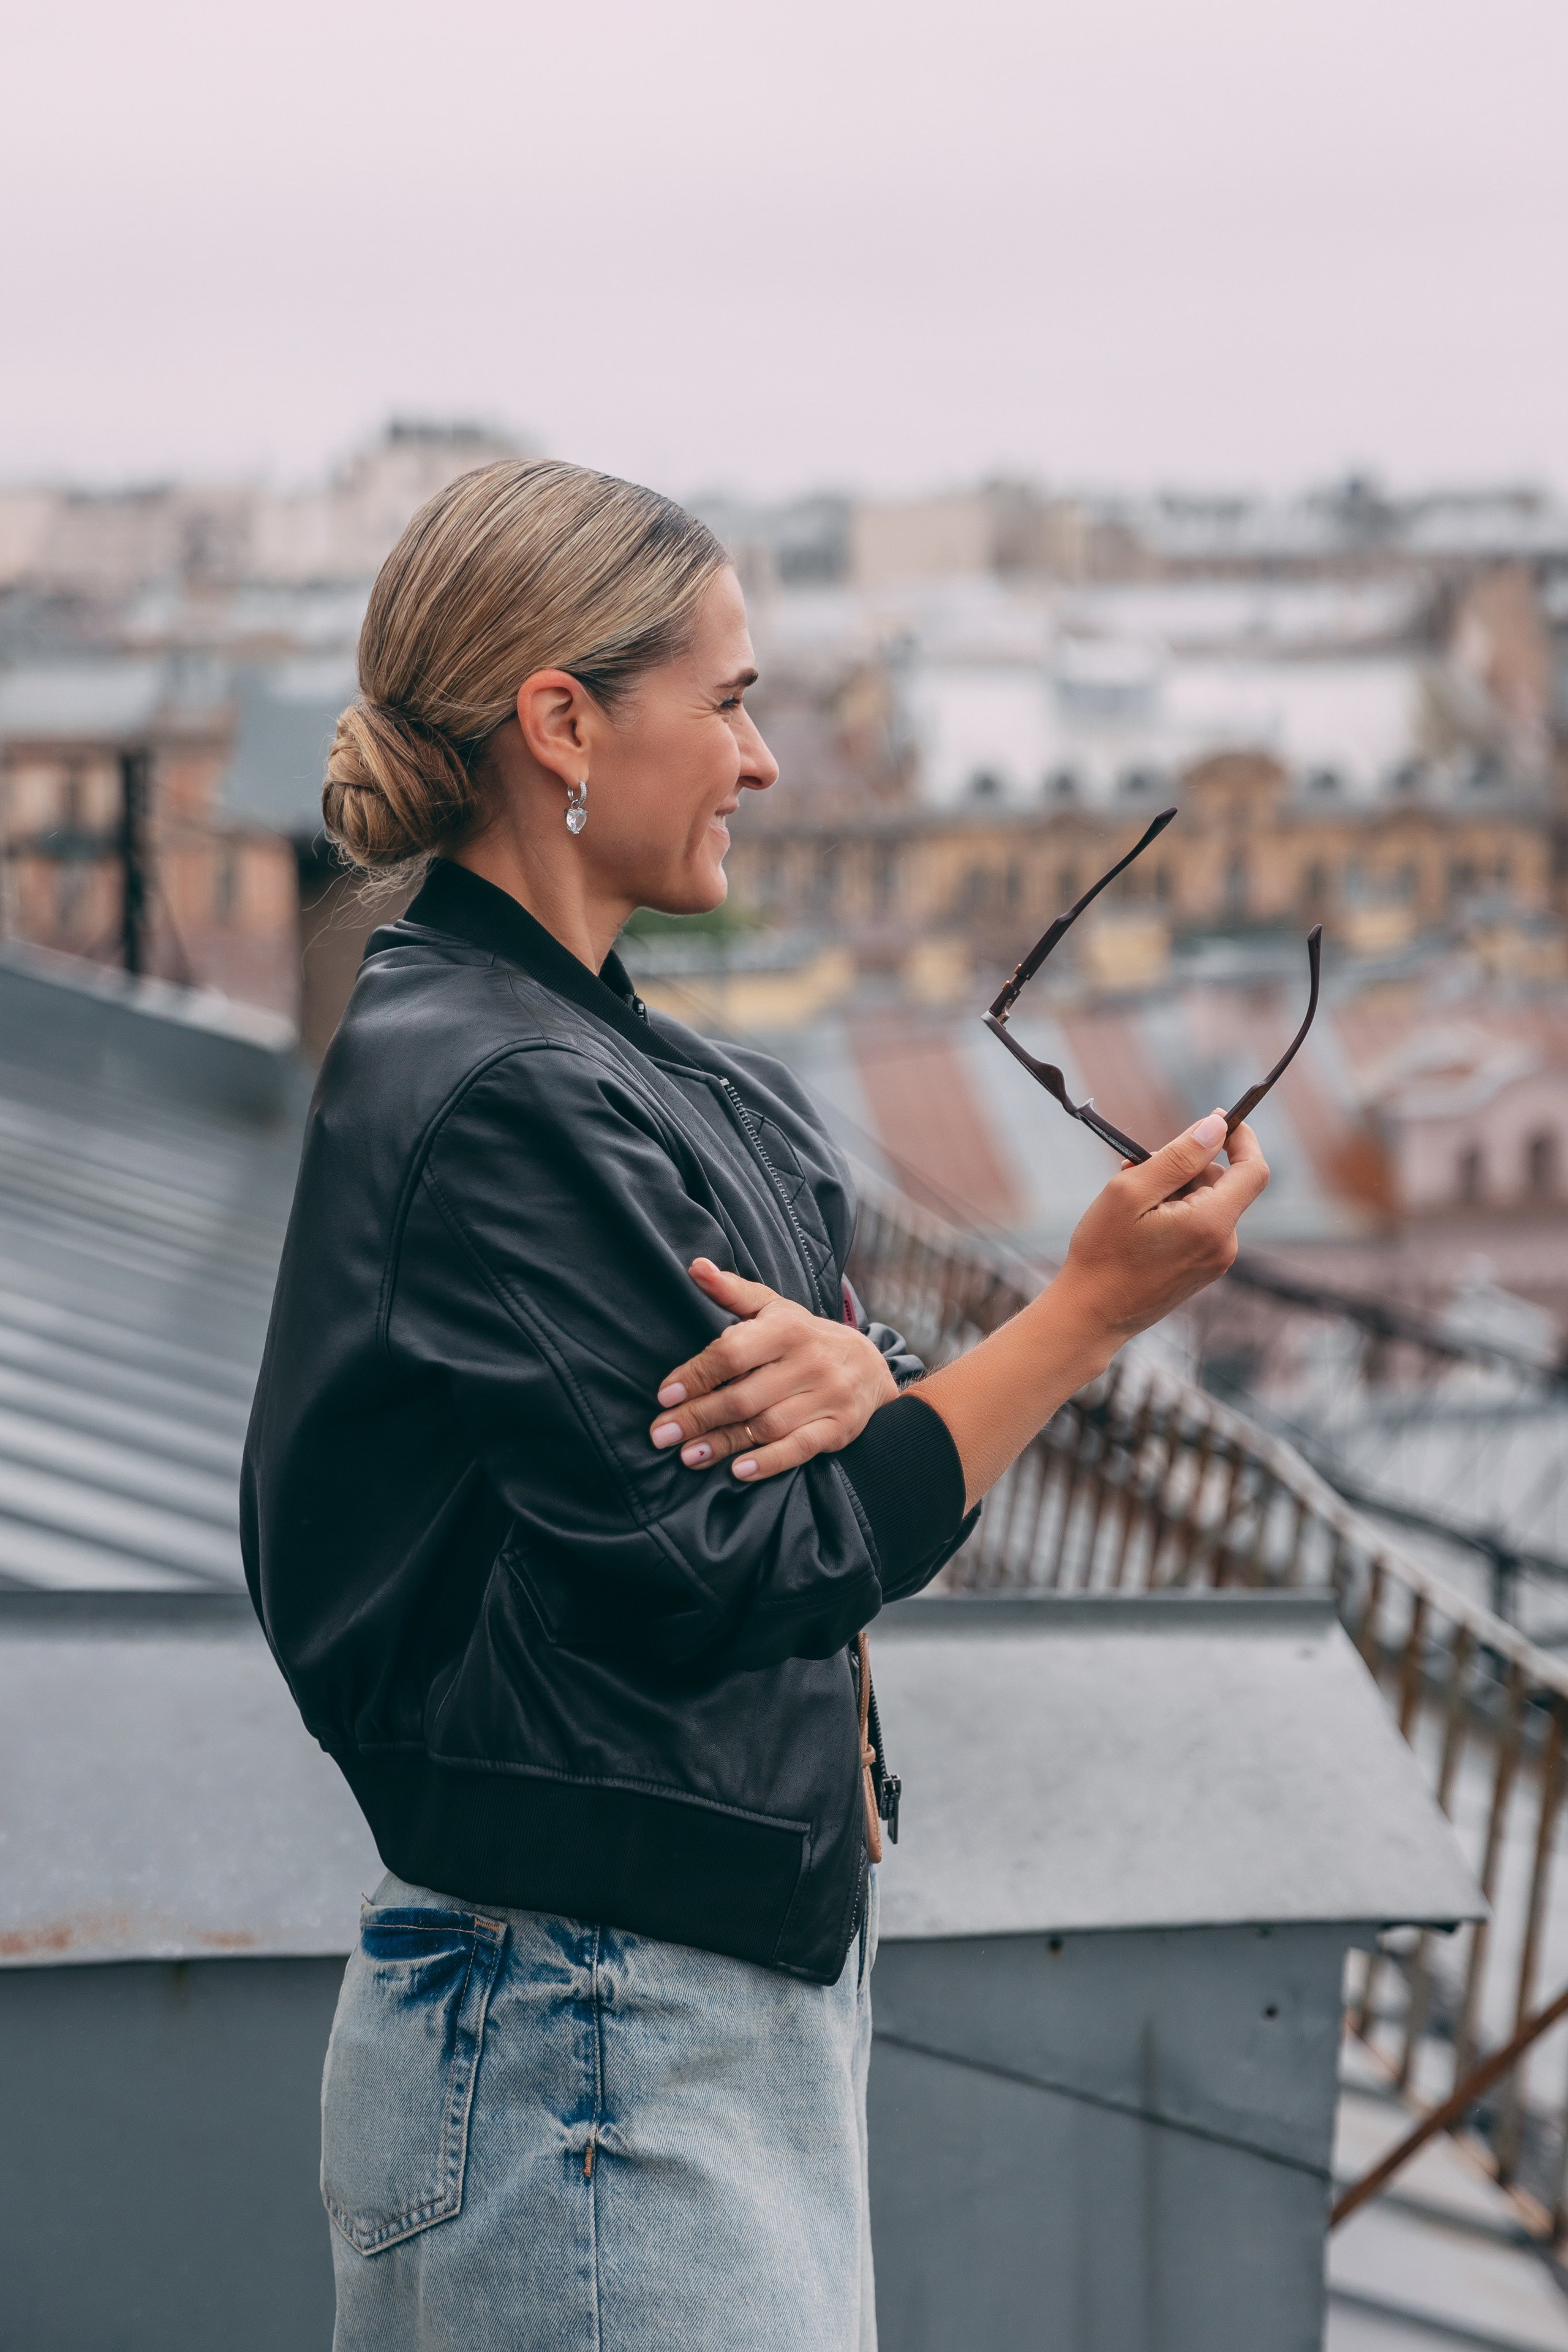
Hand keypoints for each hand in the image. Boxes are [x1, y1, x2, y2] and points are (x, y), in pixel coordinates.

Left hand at [649, 1259, 897, 1481]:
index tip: (664, 1395)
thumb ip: (732, 1292)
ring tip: (687, 1456)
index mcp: (788, 1329)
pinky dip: (767, 1462)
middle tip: (661, 1435)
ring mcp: (827, 1397)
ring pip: (766, 1426)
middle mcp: (810, 1362)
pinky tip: (737, 1471)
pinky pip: (799, 1449)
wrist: (869, 1367)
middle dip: (698, 1417)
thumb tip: (695, 1267)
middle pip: (744, 1396)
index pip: (732, 1353)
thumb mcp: (773, 1309)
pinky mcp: (838, 1428)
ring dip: (723, 1444)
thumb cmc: (805, 1338)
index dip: (695, 1375)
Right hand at [916, 1111, 1268, 1508]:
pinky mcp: (1201, 1272)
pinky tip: (1139, 1223)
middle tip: (1137, 1168)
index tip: (1220, 1119)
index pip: (1253, 1168)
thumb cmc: (1103, 1253)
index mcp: (1212, 1223)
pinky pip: (1199, 1226)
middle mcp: (1224, 1245)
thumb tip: (1216, 1125)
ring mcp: (1215, 1262)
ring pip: (1208, 1203)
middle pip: (1223, 1183)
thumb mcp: (1132, 1191)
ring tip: (1130, 1202)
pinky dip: (1174, 1213)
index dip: (1242, 1138)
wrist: (1089, 1316)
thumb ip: (1178, 1155)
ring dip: (1175, 1190)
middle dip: (1187, 1166)